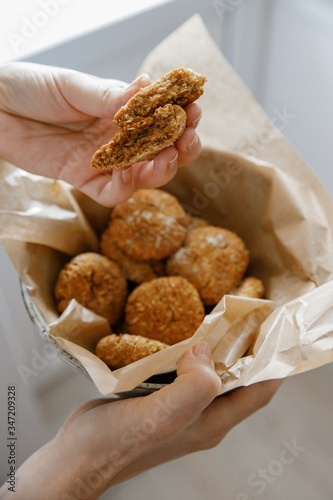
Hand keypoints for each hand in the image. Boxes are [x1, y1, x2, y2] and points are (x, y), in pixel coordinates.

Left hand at [0, 62, 201, 206]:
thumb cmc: (33, 88)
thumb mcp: (74, 86)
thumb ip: (109, 96)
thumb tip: (148, 86)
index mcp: (120, 110)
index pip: (160, 118)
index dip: (180, 117)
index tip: (193, 112)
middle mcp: (118, 137)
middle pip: (160, 150)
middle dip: (180, 147)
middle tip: (187, 140)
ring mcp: (103, 161)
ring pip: (143, 174)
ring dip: (160, 169)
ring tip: (167, 158)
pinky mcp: (85, 180)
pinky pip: (112, 192)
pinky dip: (126, 187)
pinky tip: (131, 174)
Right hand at [6, 342, 281, 498]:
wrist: (78, 454)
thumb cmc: (119, 442)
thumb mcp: (164, 416)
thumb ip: (195, 387)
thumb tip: (205, 349)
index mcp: (212, 422)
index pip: (259, 390)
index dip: (273, 361)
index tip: (274, 327)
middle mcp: (202, 415)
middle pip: (237, 378)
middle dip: (245, 348)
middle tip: (243, 313)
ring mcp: (180, 406)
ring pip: (209, 371)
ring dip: (215, 347)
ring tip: (216, 315)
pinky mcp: (159, 397)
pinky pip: (182, 369)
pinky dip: (187, 350)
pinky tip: (179, 332)